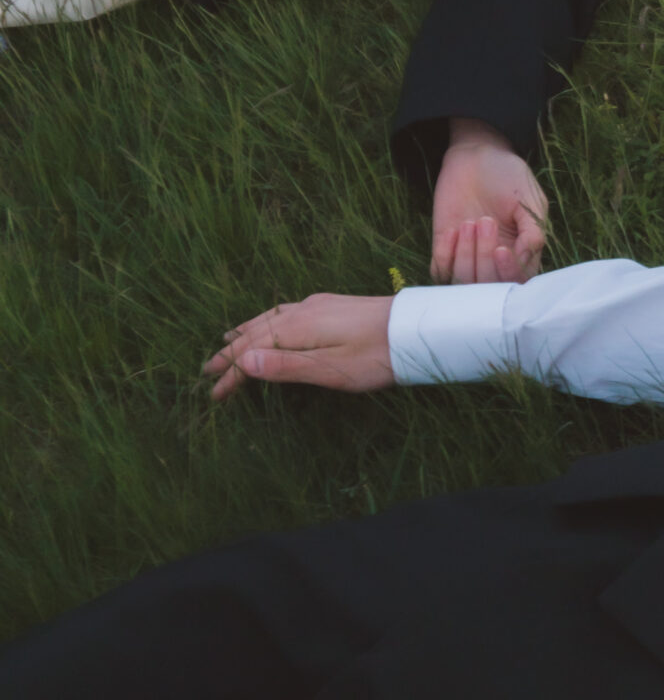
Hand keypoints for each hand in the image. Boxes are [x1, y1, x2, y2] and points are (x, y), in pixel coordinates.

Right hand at [203, 292, 395, 400]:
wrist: (418, 329)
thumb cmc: (378, 356)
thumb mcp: (332, 369)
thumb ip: (287, 366)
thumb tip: (242, 362)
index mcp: (297, 327)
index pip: (252, 352)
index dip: (231, 373)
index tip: (214, 394)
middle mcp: (302, 311)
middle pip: (256, 333)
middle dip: (231, 353)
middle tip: (208, 371)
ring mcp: (318, 305)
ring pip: (270, 319)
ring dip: (247, 333)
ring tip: (230, 342)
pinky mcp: (332, 306)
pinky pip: (286, 313)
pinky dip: (269, 322)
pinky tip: (275, 323)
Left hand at [432, 120, 548, 283]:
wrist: (475, 154)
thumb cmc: (507, 176)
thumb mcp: (529, 200)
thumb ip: (533, 231)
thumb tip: (525, 257)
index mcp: (521, 252)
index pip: (516, 282)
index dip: (507, 273)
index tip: (501, 249)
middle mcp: (494, 260)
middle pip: (488, 287)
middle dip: (483, 258)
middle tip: (485, 220)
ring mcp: (468, 256)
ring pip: (463, 282)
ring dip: (464, 256)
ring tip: (468, 222)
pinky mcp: (444, 247)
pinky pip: (439, 270)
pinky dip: (445, 254)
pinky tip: (452, 229)